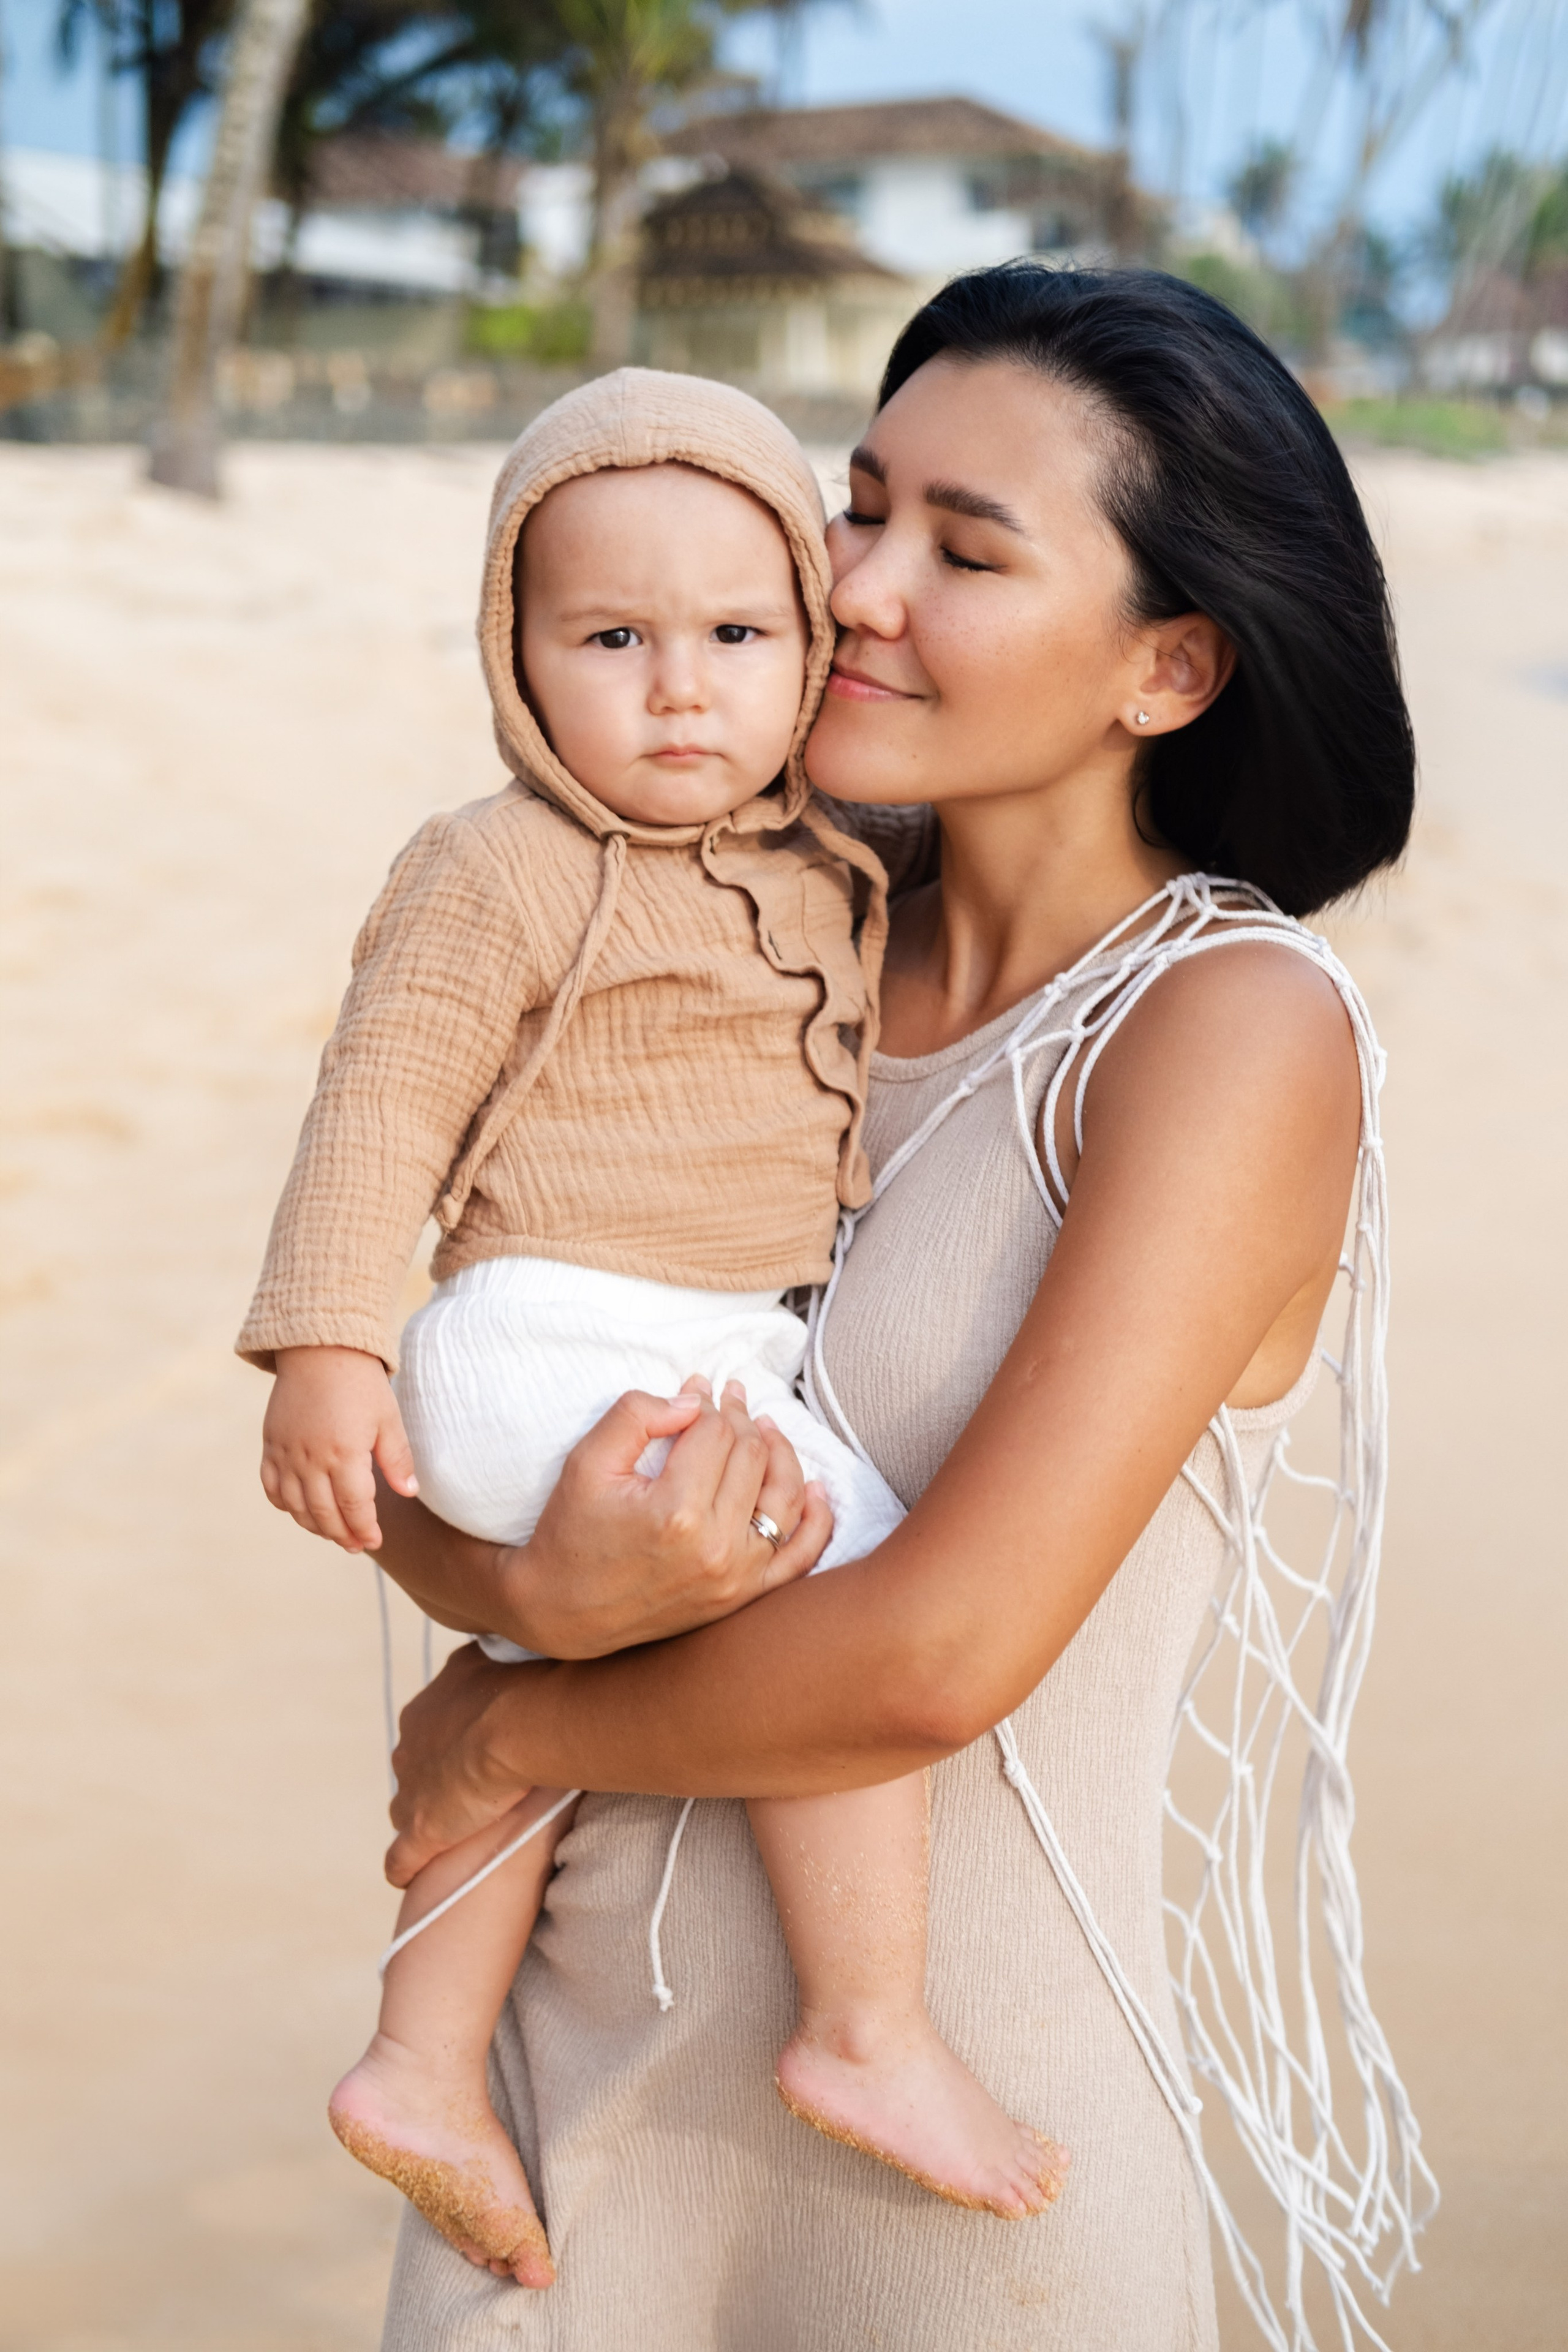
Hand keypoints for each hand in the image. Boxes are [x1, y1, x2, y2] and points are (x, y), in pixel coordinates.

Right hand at [260, 1344, 419, 1550]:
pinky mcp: (271, 1444)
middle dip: (342, 1535)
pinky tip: (301, 1510)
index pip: (354, 1507)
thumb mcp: (388, 1418)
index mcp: (345, 1453)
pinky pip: (271, 1486)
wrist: (320, 1349)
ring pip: (295, 1507)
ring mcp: (287, 1452)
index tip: (374, 1540)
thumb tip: (409, 1492)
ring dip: (314, 1525)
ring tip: (333, 1532)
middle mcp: (311, 1458)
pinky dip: (285, 1504)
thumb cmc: (360, 1383)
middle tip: (356, 1544)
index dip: (364, 1529)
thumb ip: (397, 1459)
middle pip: (324, 1513)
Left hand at [384, 1640, 529, 1886]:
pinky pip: (400, 1858)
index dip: (454, 1744)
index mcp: (425, 1710)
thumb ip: (491, 1669)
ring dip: (427, 1816)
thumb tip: (509, 1655)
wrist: (516, 1723)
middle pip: (415, 1769)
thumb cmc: (521, 1687)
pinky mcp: (420, 1832)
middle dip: (437, 1777)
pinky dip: (404, 1866)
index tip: (479, 1750)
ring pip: (407, 1808)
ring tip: (456, 1830)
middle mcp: (409, 1747)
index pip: (430, 1732)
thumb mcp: (498, 1662)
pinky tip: (409, 1877)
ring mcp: (411, 1791)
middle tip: (473, 1788)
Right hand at [509, 1374, 832, 1656]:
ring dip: (781, 1453)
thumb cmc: (570, 1532)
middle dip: (742, 1419)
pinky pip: (799, 1556)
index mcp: (675, 1512)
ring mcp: (735, 1578)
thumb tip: (694, 1399)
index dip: (709, 1403)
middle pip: (752, 1456)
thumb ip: (636, 1415)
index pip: (715, 1433)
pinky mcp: (741, 1599)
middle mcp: (715, 1548)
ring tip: (763, 1430)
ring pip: (784, 1496)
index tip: (699, 1389)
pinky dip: (814, 1520)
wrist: (561, 1612)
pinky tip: (813, 1488)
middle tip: (728, 1400)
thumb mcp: (587, 1462)